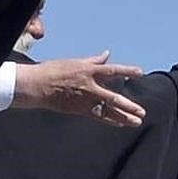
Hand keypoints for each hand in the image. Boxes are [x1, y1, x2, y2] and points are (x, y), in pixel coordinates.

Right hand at [12, 52, 145, 127]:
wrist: (36, 86)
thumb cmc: (54, 70)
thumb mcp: (76, 62)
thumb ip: (94, 60)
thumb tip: (107, 54)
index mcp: (89, 71)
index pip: (112, 70)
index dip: (127, 71)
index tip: (140, 72)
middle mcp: (89, 86)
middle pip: (113, 98)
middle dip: (128, 106)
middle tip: (142, 112)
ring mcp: (84, 100)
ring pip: (107, 111)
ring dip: (123, 117)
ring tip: (137, 122)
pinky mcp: (79, 109)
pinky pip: (97, 116)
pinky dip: (109, 120)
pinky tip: (120, 124)